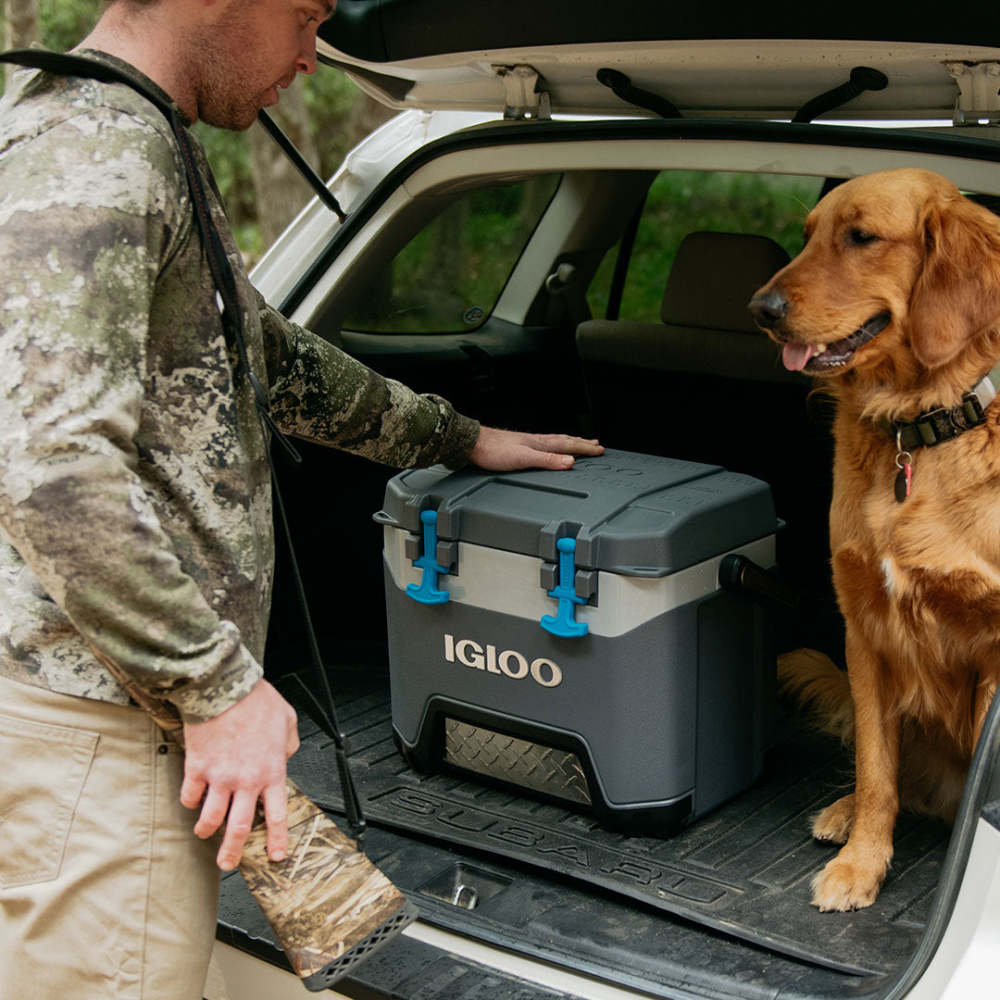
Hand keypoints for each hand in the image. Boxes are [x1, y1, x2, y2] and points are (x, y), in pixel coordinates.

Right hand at [180, 679, 298, 870]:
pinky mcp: (197, 769)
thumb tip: (285, 754)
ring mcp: (219, 778)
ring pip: (210, 819)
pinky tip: (192, 801)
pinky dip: (190, 802)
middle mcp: (246, 781)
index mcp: (272, 771)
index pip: (277, 815)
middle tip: (228, 864)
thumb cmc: (257, 700)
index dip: (276, 839)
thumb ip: (288, 744)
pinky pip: (189, 796)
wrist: (225, 687)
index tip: (276, 856)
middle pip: (238, 828)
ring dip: (205, 831)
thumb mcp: (288, 720)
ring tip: (203, 833)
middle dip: (232, 852)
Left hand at [469, 427, 603, 471]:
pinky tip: (550, 448)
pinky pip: (546, 445)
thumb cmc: (494, 450)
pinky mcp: (520, 446)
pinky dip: (555, 446)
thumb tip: (570, 462)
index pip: (569, 445)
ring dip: (570, 442)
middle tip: (596, 444)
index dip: (585, 448)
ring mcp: (529, 443)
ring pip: (556, 442)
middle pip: (565, 441)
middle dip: (581, 443)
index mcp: (541, 443)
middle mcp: (537, 441)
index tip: (599, 449)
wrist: (475, 444)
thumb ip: (547, 460)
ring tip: (578, 442)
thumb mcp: (524, 458)